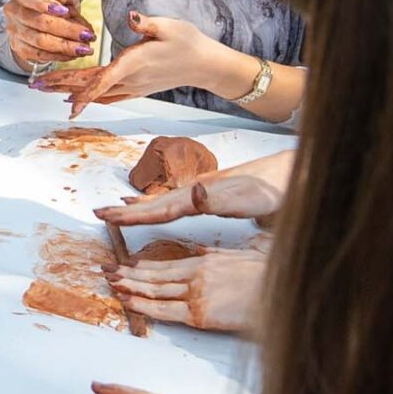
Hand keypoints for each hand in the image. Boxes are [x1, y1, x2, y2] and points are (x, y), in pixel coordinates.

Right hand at [3, 0, 97, 66]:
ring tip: (85, 48)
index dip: (45, 4)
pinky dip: (59, 56)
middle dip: (67, 29)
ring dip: (66, 46)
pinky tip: (74, 54)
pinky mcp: (19, 49)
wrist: (45, 20)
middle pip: (39, 21)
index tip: (66, 11)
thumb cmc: (57, 4)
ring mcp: (14, 31)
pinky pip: (39, 55)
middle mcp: (13, 11)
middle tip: (87, 35)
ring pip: (40, 41)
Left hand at [31, 11, 215, 114]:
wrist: (204, 65)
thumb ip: (147, 23)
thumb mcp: (169, 26)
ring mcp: (133, 87)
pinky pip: (107, 95)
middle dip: (61, 86)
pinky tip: (74, 99)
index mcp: (135, 63)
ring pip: (95, 92)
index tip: (66, 104)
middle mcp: (130, 80)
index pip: (104, 80)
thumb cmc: (188, 41)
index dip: (84, 92)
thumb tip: (131, 16)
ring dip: (69, 91)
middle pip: (90, 86)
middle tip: (35, 84)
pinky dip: (88, 96)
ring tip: (45, 88)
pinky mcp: (136, 88)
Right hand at [97, 150, 296, 226]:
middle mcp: (198, 192)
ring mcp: (204, 192)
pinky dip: (158, 207)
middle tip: (99, 213)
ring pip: (163, 203)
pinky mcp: (212, 196)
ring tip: (117, 210)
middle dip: (127, 211)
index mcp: (202, 196)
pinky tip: (154, 207)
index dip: (133, 216)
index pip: (161, 209)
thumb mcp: (249, 199)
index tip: (108, 217)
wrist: (293, 175)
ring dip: (139, 209)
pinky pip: (175, 204)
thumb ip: (219, 198)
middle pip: (156, 204)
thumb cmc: (275, 191)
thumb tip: (191, 193)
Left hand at [107, 243, 269, 333]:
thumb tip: (204, 252)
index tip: (125, 264)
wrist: (283, 294)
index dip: (143, 266)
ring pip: (155, 290)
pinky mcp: (201, 314)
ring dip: (130, 287)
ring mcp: (197, 293)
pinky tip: (128, 301)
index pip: (166, 265)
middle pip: (155, 276)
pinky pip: (165, 310)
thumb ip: (219, 256)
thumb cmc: (270, 279)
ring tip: (111, 283)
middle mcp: (196, 274)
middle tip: (106, 270)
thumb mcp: (243, 257)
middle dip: (128, 273)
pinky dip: (143, 306)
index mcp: (205, 262)